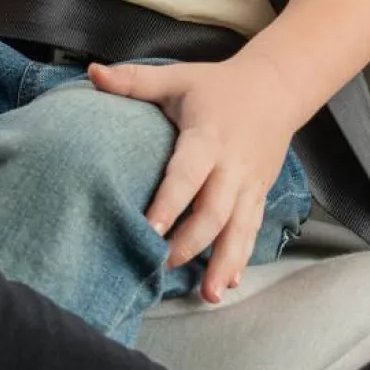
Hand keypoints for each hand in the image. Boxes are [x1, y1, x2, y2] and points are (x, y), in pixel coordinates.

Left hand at [87, 54, 295, 302]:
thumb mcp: (176, 78)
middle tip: (163, 267)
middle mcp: (231, 166)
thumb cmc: (218, 85)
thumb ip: (133, 81)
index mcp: (207, 138)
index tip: (150, 230)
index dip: (170, 203)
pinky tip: (228, 282)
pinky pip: (252, 229)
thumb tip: (91, 74)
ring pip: (239, 228)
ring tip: (208, 295)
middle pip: (215, 211)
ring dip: (224, 262)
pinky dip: (241, 257)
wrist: (277, 87)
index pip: (187, 174)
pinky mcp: (260, 193)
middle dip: (191, 243)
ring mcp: (249, 183)